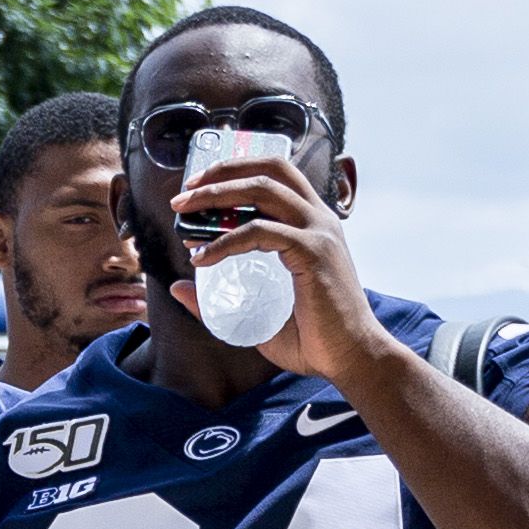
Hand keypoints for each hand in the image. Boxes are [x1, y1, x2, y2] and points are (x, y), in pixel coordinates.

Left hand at [166, 150, 383, 384]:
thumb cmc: (313, 338)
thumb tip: (176, 288)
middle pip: (269, 170)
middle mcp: (318, 219)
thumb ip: (218, 299)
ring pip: (262, 191)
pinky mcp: (312, 252)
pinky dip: (225, 240)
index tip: (198, 185)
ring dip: (217, 194)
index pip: (276, 175)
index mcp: (312, 224)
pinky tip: (201, 257)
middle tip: (184, 192)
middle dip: (221, 171)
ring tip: (183, 210)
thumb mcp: (257, 313)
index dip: (236, 171)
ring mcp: (318, 232)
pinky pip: (260, 231)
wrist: (351, 358)